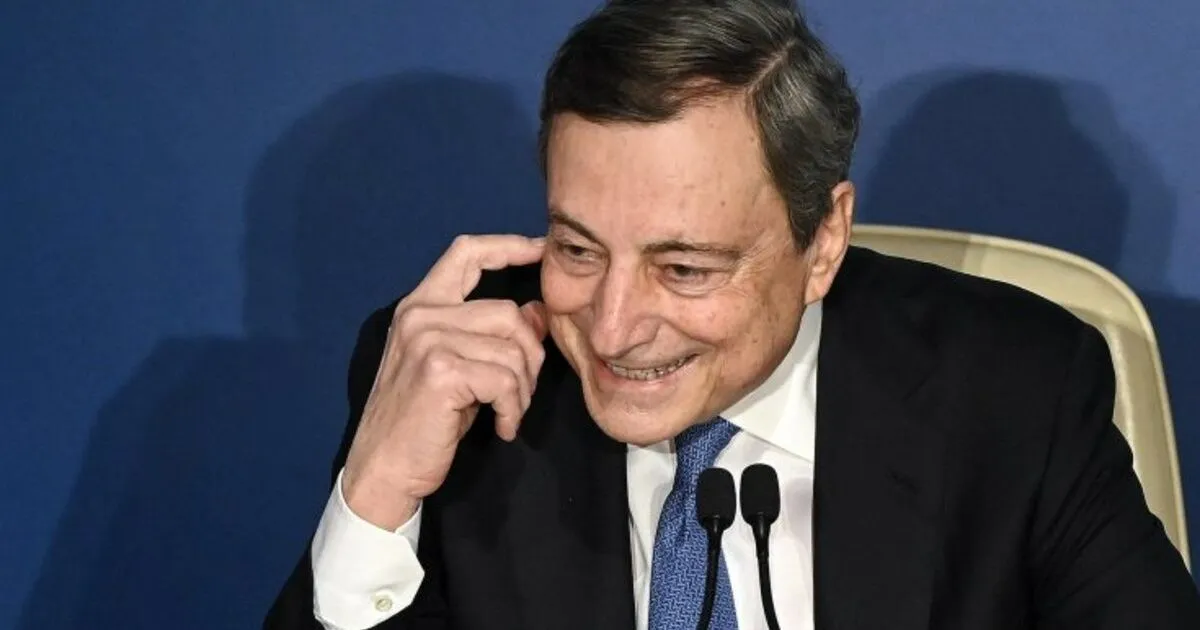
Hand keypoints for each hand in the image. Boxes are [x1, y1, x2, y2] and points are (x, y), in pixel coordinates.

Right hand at [341, 234, 548, 529]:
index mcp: (421, 305)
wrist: (384, 469)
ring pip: (513, 348)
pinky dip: (513, 409)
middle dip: (531, 356)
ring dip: (523, 389)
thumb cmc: (422, 421)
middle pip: (509, 311)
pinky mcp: (441, 371)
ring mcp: (428, 340)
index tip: (540, 249)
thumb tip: (537, 311)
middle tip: (520, 393)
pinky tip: (501, 427)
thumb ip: (488, 334)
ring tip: (507, 413)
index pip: (467, 253)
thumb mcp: (456, 367)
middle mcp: (421, 314)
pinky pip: (506, 381)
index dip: (509, 245)